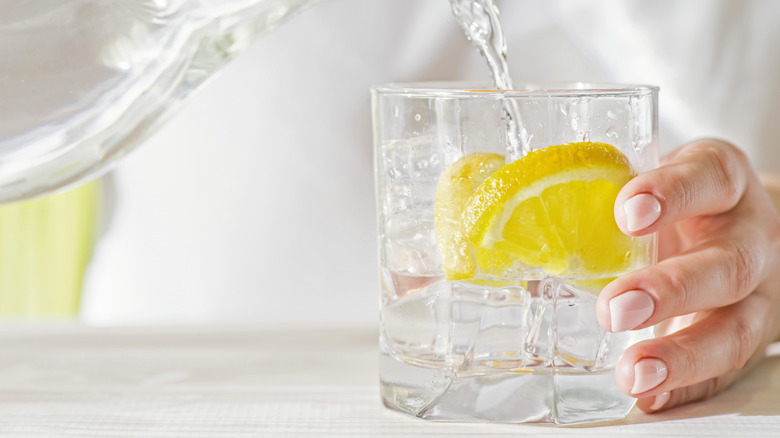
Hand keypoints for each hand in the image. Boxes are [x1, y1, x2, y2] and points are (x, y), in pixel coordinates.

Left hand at [596, 138, 779, 411]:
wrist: (731, 224)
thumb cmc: (672, 203)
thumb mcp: (644, 185)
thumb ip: (591, 197)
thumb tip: (504, 232)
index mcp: (718, 183)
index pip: (708, 178)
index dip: (672, 193)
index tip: (627, 213)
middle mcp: (747, 236)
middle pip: (727, 264)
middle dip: (671, 289)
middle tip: (615, 309)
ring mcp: (755, 292)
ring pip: (737, 325)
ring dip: (682, 352)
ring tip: (633, 371)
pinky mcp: (745, 334)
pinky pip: (727, 369)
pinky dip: (687, 385)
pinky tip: (651, 396)